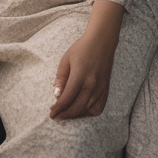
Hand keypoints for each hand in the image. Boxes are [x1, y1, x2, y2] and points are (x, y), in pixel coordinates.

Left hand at [50, 0, 123, 120]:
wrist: (102, 41)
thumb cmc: (82, 48)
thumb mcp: (66, 59)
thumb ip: (61, 78)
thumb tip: (56, 95)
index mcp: (80, 76)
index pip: (67, 99)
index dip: (58, 108)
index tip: (51, 113)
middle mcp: (92, 85)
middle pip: (76, 108)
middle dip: (64, 115)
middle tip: (56, 116)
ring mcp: (100, 88)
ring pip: (87, 110)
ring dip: (76, 115)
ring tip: (66, 114)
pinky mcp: (106, 89)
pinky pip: (98, 108)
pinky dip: (89, 113)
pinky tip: (81, 111)